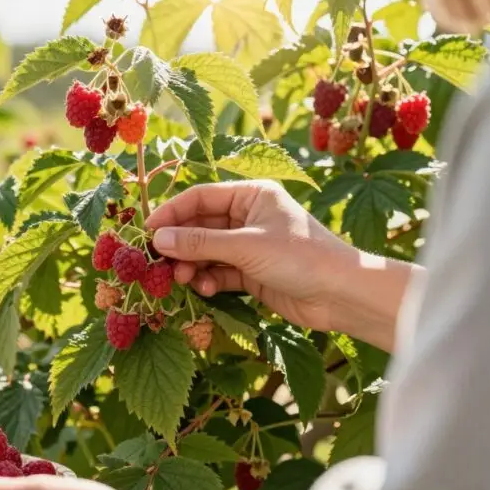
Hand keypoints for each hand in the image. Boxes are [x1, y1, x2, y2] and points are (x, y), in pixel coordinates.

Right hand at [146, 180, 357, 331]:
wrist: (343, 295)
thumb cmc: (301, 257)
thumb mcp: (246, 246)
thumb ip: (200, 243)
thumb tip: (157, 239)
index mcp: (252, 194)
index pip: (200, 197)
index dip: (171, 213)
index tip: (146, 232)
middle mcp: (249, 216)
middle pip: (200, 225)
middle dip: (179, 244)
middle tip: (157, 262)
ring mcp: (250, 245)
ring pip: (206, 252)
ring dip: (191, 265)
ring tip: (182, 279)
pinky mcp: (252, 273)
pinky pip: (218, 272)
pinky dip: (207, 280)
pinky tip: (203, 290)